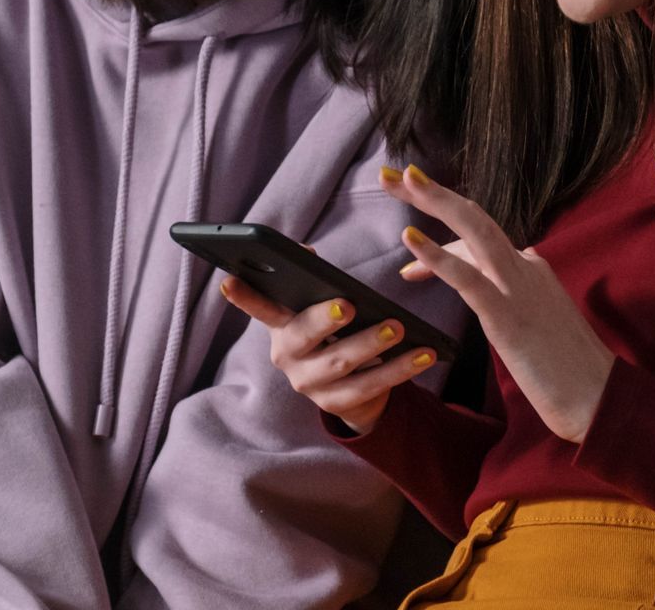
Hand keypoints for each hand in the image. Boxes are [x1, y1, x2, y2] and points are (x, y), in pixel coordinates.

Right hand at [218, 276, 437, 436]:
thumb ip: (313, 281)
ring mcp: (309, 384)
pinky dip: (401, 369)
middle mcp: (288, 356)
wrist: (350, 389)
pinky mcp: (336, 405)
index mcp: (281, 326)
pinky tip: (424, 354)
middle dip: (325, 321)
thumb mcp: (321, 308)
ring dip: (371, 345)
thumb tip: (305, 250)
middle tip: (349, 306)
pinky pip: (371, 386)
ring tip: (398, 328)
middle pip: (304, 338)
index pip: (260, 308)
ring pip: (341, 364)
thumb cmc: (334, 332)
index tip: (229, 280)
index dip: (244, 297)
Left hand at [384, 164, 616, 443]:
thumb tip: (485, 295)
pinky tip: (410, 238)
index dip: (441, 240)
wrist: (597, 398)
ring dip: (435, 201)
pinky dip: (437, 255)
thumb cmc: (567, 370)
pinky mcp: (508, 315)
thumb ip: (512, 301)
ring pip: (474, 231)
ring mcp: (518, 288)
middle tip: (393, 174)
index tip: (409, 241)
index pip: (479, 241)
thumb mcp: (536, 324)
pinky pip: (467, 278)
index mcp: (532, 269)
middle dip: (433, 194)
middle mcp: (526, 267)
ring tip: (400, 179)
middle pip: (474, 218)